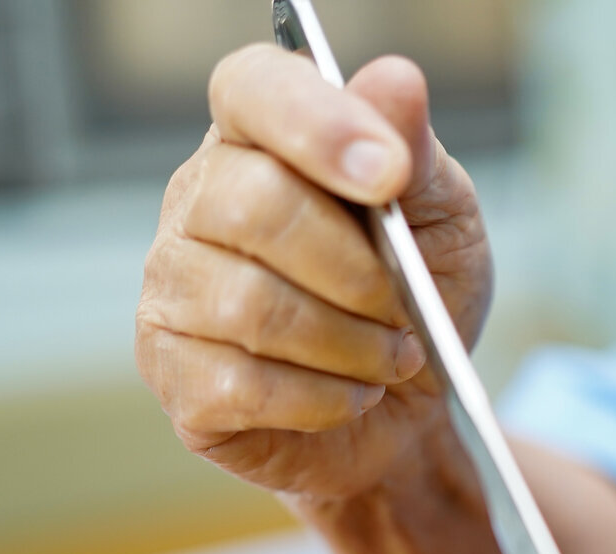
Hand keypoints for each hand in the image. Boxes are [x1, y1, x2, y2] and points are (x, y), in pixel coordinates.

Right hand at [135, 45, 492, 500]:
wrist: (411, 413)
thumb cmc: (418, 299)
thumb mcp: (442, 219)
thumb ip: (415, 153)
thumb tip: (395, 79)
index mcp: (259, 140)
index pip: (252, 90)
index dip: (316, 124)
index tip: (389, 173)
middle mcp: (198, 202)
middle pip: (254, 207)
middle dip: (358, 273)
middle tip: (405, 309)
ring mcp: (173, 290)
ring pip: (252, 308)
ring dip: (352, 345)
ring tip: (392, 358)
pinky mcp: (176, 376)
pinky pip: (244, 387)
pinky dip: (323, 399)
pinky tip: (351, 395)